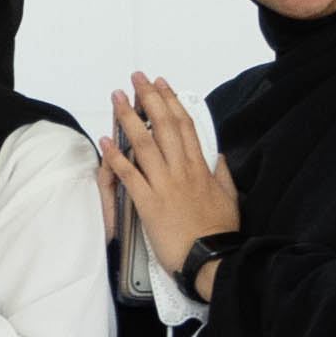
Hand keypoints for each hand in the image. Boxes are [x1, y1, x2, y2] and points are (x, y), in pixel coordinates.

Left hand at [108, 75, 238, 280]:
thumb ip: (222, 173)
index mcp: (201, 167)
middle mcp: (182, 170)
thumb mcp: (228, 196)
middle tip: (136, 78)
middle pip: (165, 126)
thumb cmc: (218, 230)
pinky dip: (116, 156)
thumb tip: (219, 156)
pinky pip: (129, 174)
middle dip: (149, 99)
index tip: (163, 85)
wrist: (211, 257)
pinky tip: (107, 140)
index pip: (186, 126)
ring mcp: (165, 185)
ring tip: (117, 98)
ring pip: (145, 144)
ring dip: (129, 118)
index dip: (172, 102)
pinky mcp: (149, 203)